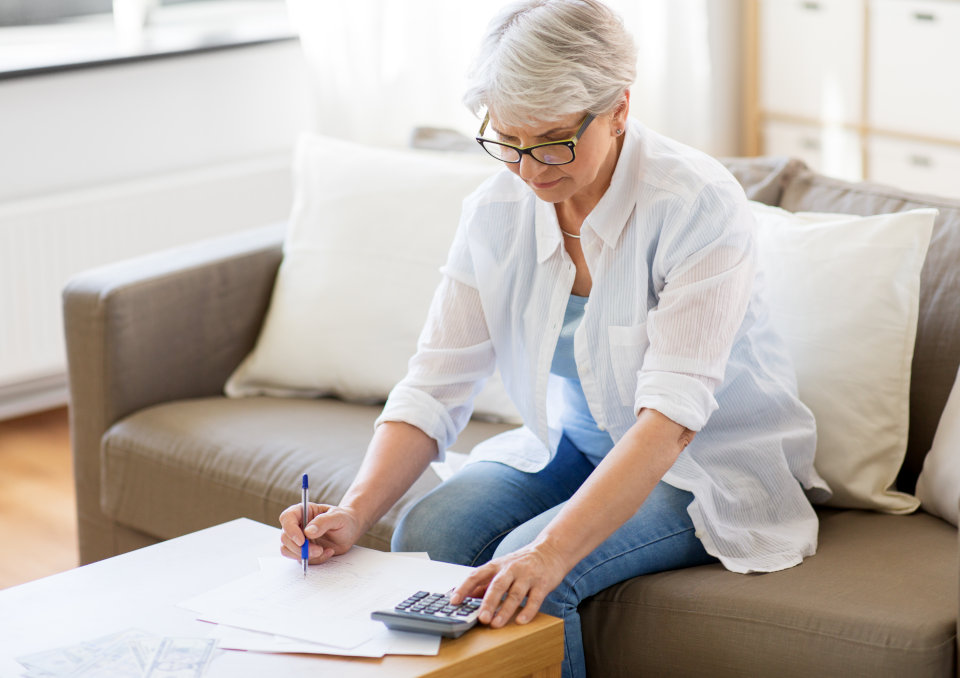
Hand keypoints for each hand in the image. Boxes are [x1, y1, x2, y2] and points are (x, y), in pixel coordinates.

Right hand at [279, 502, 362, 564]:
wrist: (350, 531)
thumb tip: (308, 532)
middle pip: (285, 537)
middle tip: (318, 550)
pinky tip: (328, 552)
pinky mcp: (303, 550)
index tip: (302, 540)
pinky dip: (314, 560)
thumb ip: (323, 522)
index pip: (287, 518)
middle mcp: (297, 525)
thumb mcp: (338, 517)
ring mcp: (299, 539)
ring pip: (288, 550)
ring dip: (304, 555)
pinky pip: (300, 559)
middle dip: (300, 548)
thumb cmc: (344, 519)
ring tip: (323, 551)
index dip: (290, 530)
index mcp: (303, 511)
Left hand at [450, 541, 568, 627]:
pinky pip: (535, 599)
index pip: (477, 575)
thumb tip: (466, 597)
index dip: (464, 587)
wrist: (551, 550)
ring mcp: (527, 576)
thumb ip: (485, 582)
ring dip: (505, 610)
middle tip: (481, 618)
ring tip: (496, 624)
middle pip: (497, 585)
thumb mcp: (501, 568)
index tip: (454, 601)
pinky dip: (528, 611)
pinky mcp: (542, 583)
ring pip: (515, 594)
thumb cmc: (522, 563)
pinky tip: (521, 621)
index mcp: (497, 565)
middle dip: (488, 602)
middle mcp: (511, 569)